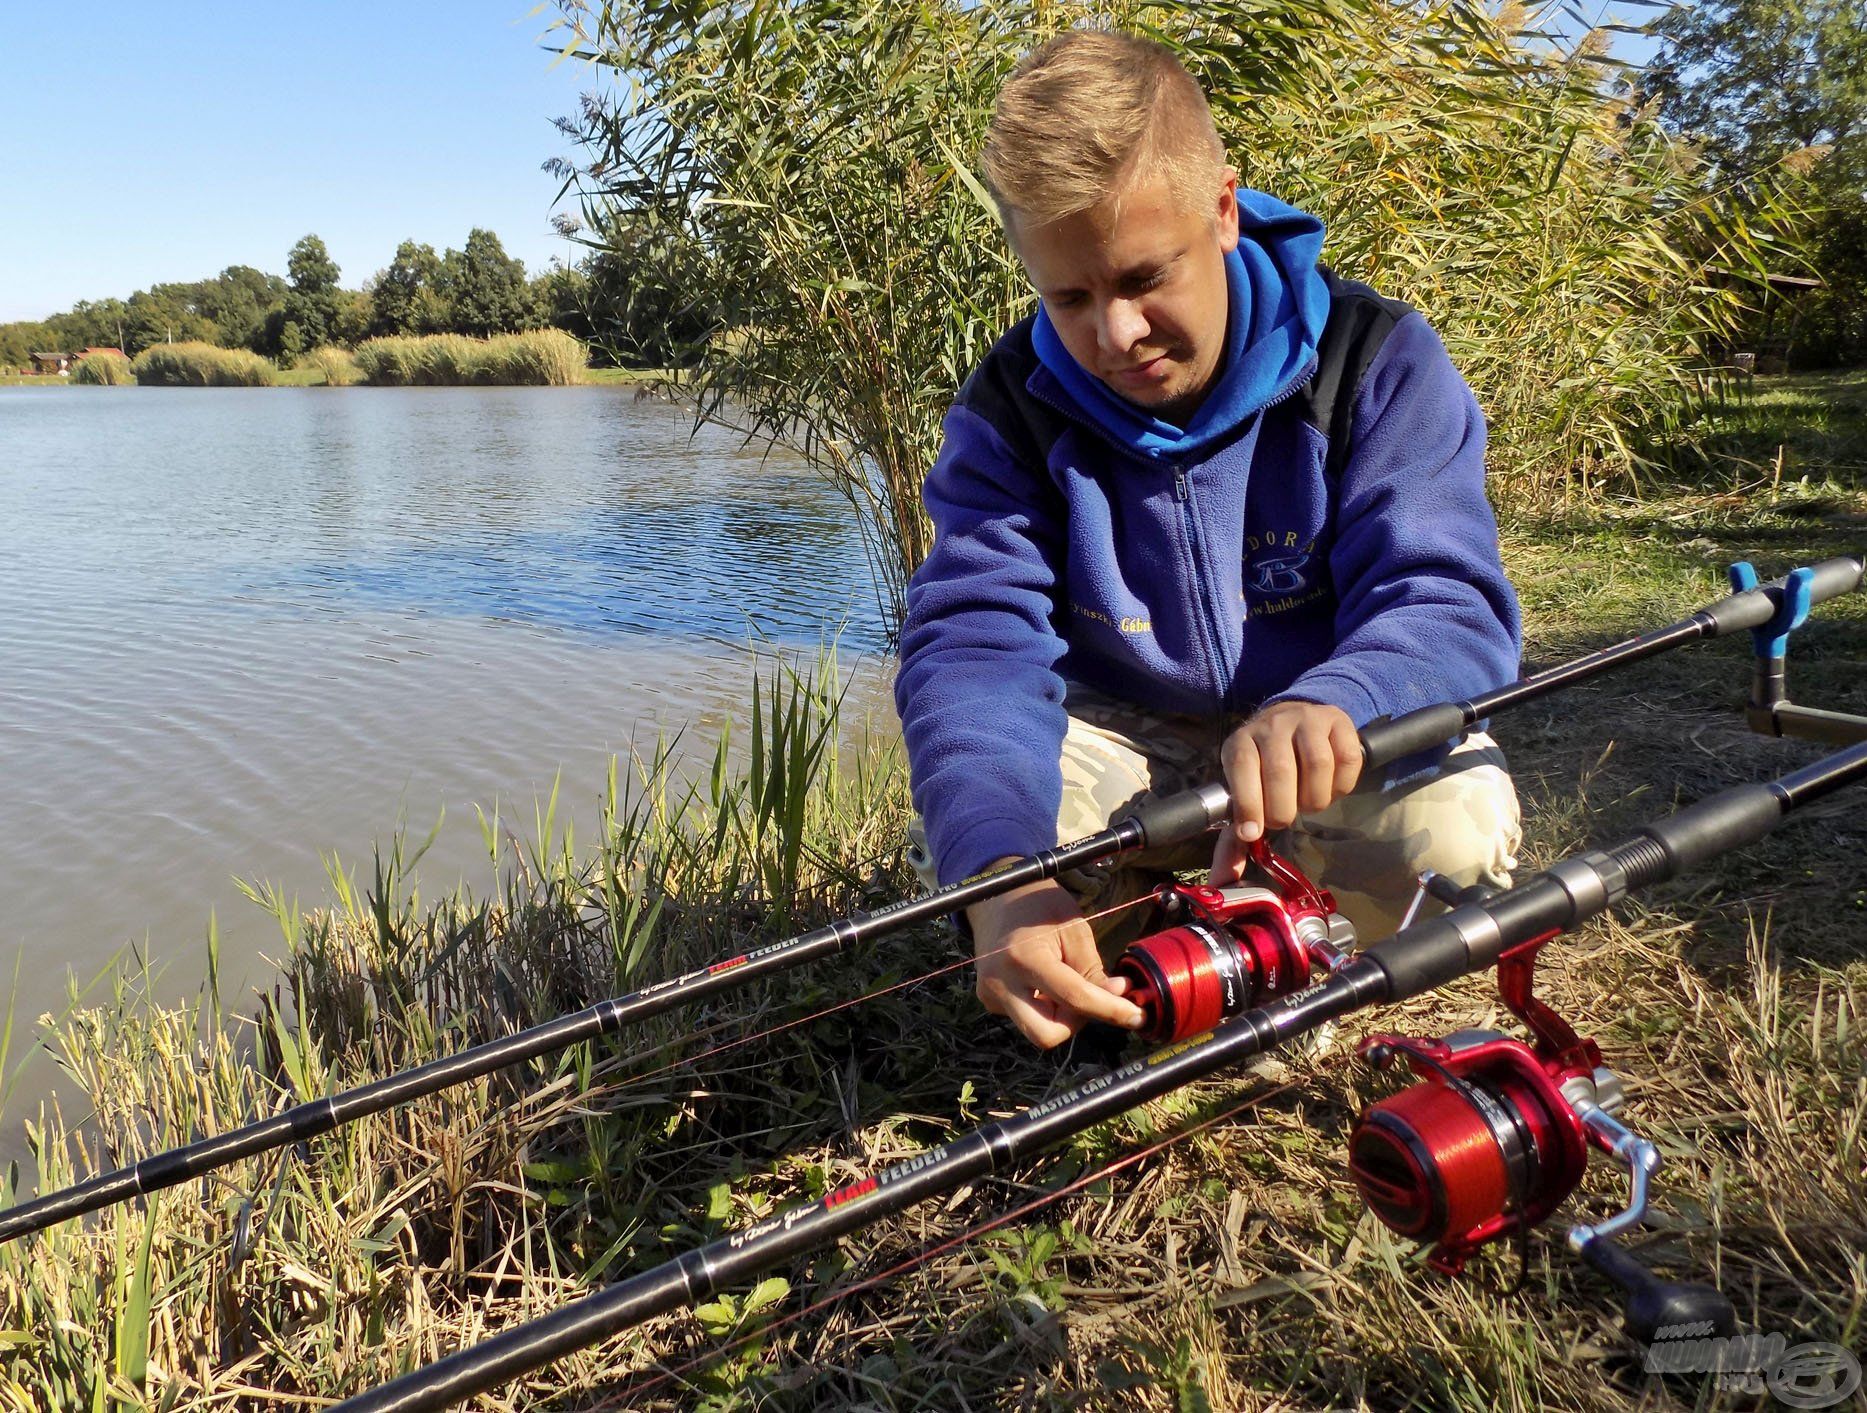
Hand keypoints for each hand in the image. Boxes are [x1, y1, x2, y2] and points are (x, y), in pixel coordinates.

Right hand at [966, 869, 1146, 1048]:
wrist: (999, 900)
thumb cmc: (1041, 909)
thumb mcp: (1075, 932)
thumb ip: (1095, 971)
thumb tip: (1120, 1002)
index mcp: (1023, 958)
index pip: (1074, 998)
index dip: (1110, 1010)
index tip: (1137, 1016)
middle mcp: (1000, 983)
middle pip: (1047, 1035)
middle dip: (1076, 1023)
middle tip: (1091, 999)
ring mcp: (990, 995)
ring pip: (1038, 1031)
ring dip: (1062, 1017)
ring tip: (1066, 983)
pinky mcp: (989, 1001)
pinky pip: (1027, 1019)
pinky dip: (1046, 1009)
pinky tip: (1046, 984)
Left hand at [1211, 701, 1361, 883]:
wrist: (1294, 721)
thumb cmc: (1265, 768)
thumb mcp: (1244, 793)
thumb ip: (1234, 837)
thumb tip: (1221, 882)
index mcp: (1241, 742)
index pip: (1242, 767)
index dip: (1248, 803)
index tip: (1253, 832)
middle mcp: (1272, 725)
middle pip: (1280, 770)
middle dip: (1283, 808)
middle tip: (1283, 818)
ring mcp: (1308, 719)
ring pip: (1318, 764)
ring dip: (1314, 797)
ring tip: (1307, 802)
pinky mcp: (1339, 721)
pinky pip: (1347, 759)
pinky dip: (1341, 785)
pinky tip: (1330, 787)